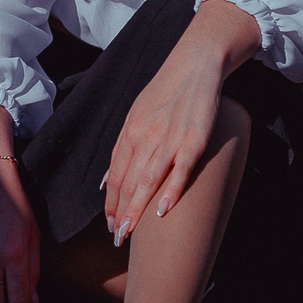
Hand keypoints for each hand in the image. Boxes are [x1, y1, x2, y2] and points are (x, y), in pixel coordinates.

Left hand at [103, 0, 260, 243]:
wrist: (195, 64)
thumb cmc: (166, 92)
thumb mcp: (137, 116)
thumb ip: (123, 149)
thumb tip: (106, 182)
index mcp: (131, 131)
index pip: (116, 174)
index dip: (111, 201)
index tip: (109, 224)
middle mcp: (146, 136)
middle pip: (129, 181)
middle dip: (121, 212)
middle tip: (116, 238)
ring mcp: (170, 138)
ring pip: (149, 179)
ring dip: (138, 208)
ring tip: (130, 232)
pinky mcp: (194, 139)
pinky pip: (180, 169)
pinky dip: (171, 190)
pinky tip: (163, 210)